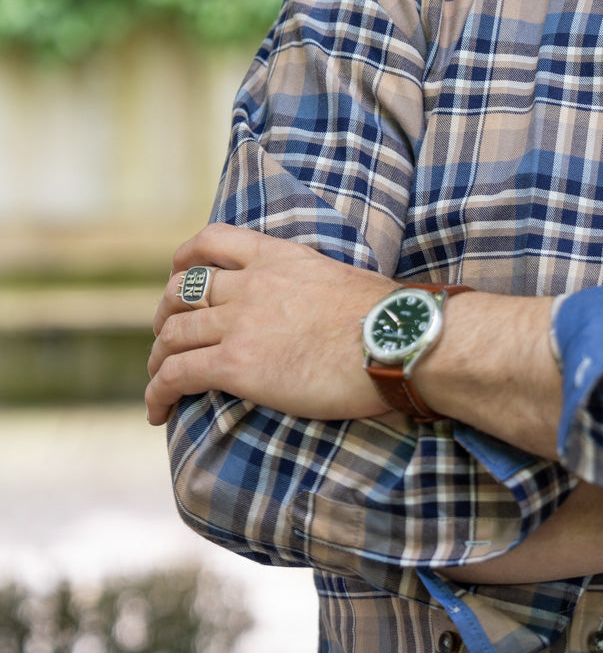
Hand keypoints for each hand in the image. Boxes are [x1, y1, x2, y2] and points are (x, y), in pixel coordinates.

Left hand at [145, 225, 394, 426]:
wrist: (396, 341)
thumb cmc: (387, 320)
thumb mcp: (340, 279)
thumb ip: (311, 286)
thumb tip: (315, 310)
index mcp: (278, 257)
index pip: (212, 240)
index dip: (183, 260)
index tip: (177, 276)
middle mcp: (251, 284)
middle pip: (181, 293)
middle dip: (165, 317)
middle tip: (167, 340)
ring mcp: (240, 323)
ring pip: (173, 335)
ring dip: (157, 359)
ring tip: (160, 381)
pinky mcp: (237, 365)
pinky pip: (177, 375)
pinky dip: (158, 393)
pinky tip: (159, 412)